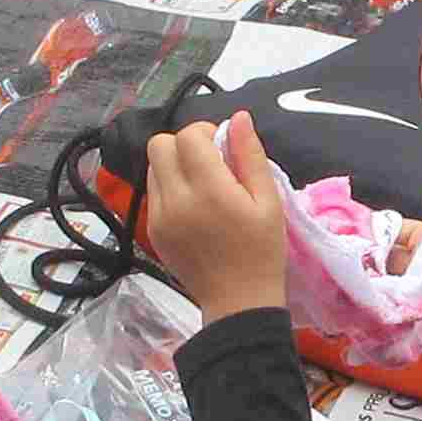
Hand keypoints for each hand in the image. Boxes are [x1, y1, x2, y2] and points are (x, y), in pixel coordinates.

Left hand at [138, 115, 292, 318]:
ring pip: (152, 167)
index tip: (223, 149)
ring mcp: (159, 217)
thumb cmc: (262, 251)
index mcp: (209, 190)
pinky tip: (193, 206)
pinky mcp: (153, 231)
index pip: (188, 136)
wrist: (238, 302)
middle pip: (158, 144)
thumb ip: (250, 156)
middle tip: (209, 162)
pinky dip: (169, 188)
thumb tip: (238, 118)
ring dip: (174, 165)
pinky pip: (153, 192)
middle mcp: (176, 200)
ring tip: (201, 185)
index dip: (206, 133)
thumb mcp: (268, 201)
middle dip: (183, 145)